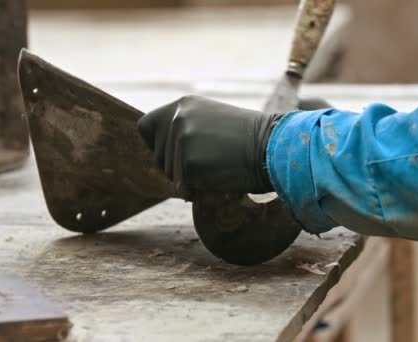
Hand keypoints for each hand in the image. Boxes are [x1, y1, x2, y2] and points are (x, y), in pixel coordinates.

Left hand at [137, 96, 279, 198]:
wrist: (272, 147)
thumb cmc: (248, 139)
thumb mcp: (211, 121)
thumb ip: (185, 129)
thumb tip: (161, 152)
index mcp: (182, 105)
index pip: (145, 127)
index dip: (155, 145)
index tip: (174, 153)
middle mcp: (176, 119)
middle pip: (156, 157)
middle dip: (176, 168)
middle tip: (210, 160)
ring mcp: (181, 140)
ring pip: (169, 175)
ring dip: (189, 179)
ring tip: (218, 165)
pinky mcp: (188, 163)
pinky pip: (183, 188)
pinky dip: (199, 191)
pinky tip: (219, 177)